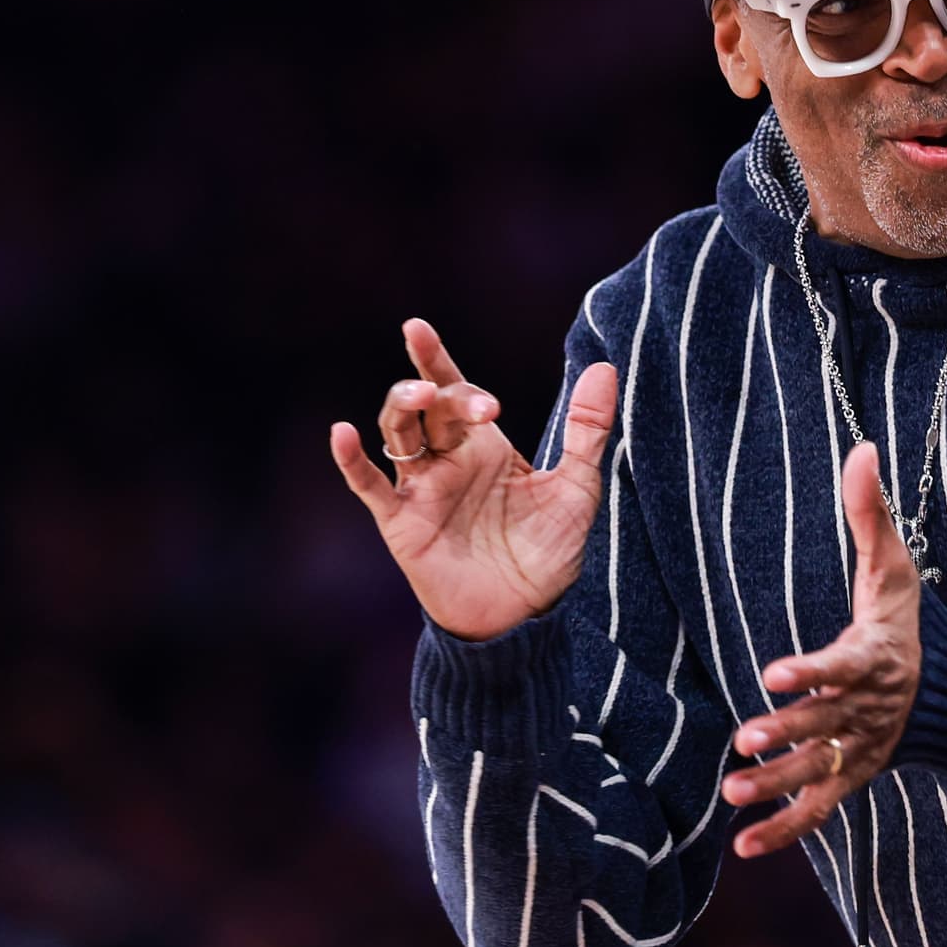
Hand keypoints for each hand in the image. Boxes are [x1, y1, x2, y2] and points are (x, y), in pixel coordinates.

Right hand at [330, 318, 618, 641]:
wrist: (524, 618)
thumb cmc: (547, 552)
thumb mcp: (577, 488)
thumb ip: (586, 430)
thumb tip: (603, 368)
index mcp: (483, 445)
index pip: (454, 388)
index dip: (434, 357)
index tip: (416, 328)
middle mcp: (446, 460)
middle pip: (432, 408)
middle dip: (452, 396)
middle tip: (484, 407)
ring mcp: (421, 490)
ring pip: (398, 434)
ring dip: (402, 410)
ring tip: (420, 396)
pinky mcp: (402, 523)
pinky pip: (370, 487)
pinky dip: (352, 461)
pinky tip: (343, 433)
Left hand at [720, 441, 921, 857]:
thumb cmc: (908, 622)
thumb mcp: (893, 568)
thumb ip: (871, 513)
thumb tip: (862, 446)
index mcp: (876, 658)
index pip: (843, 665)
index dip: (810, 671)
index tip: (774, 673)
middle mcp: (868, 711)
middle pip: (825, 724)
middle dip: (786, 735)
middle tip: (743, 742)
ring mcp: (861, 750)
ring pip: (817, 773)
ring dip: (776, 788)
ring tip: (732, 794)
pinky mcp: (852, 778)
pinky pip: (819, 810)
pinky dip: (785, 831)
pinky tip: (742, 846)